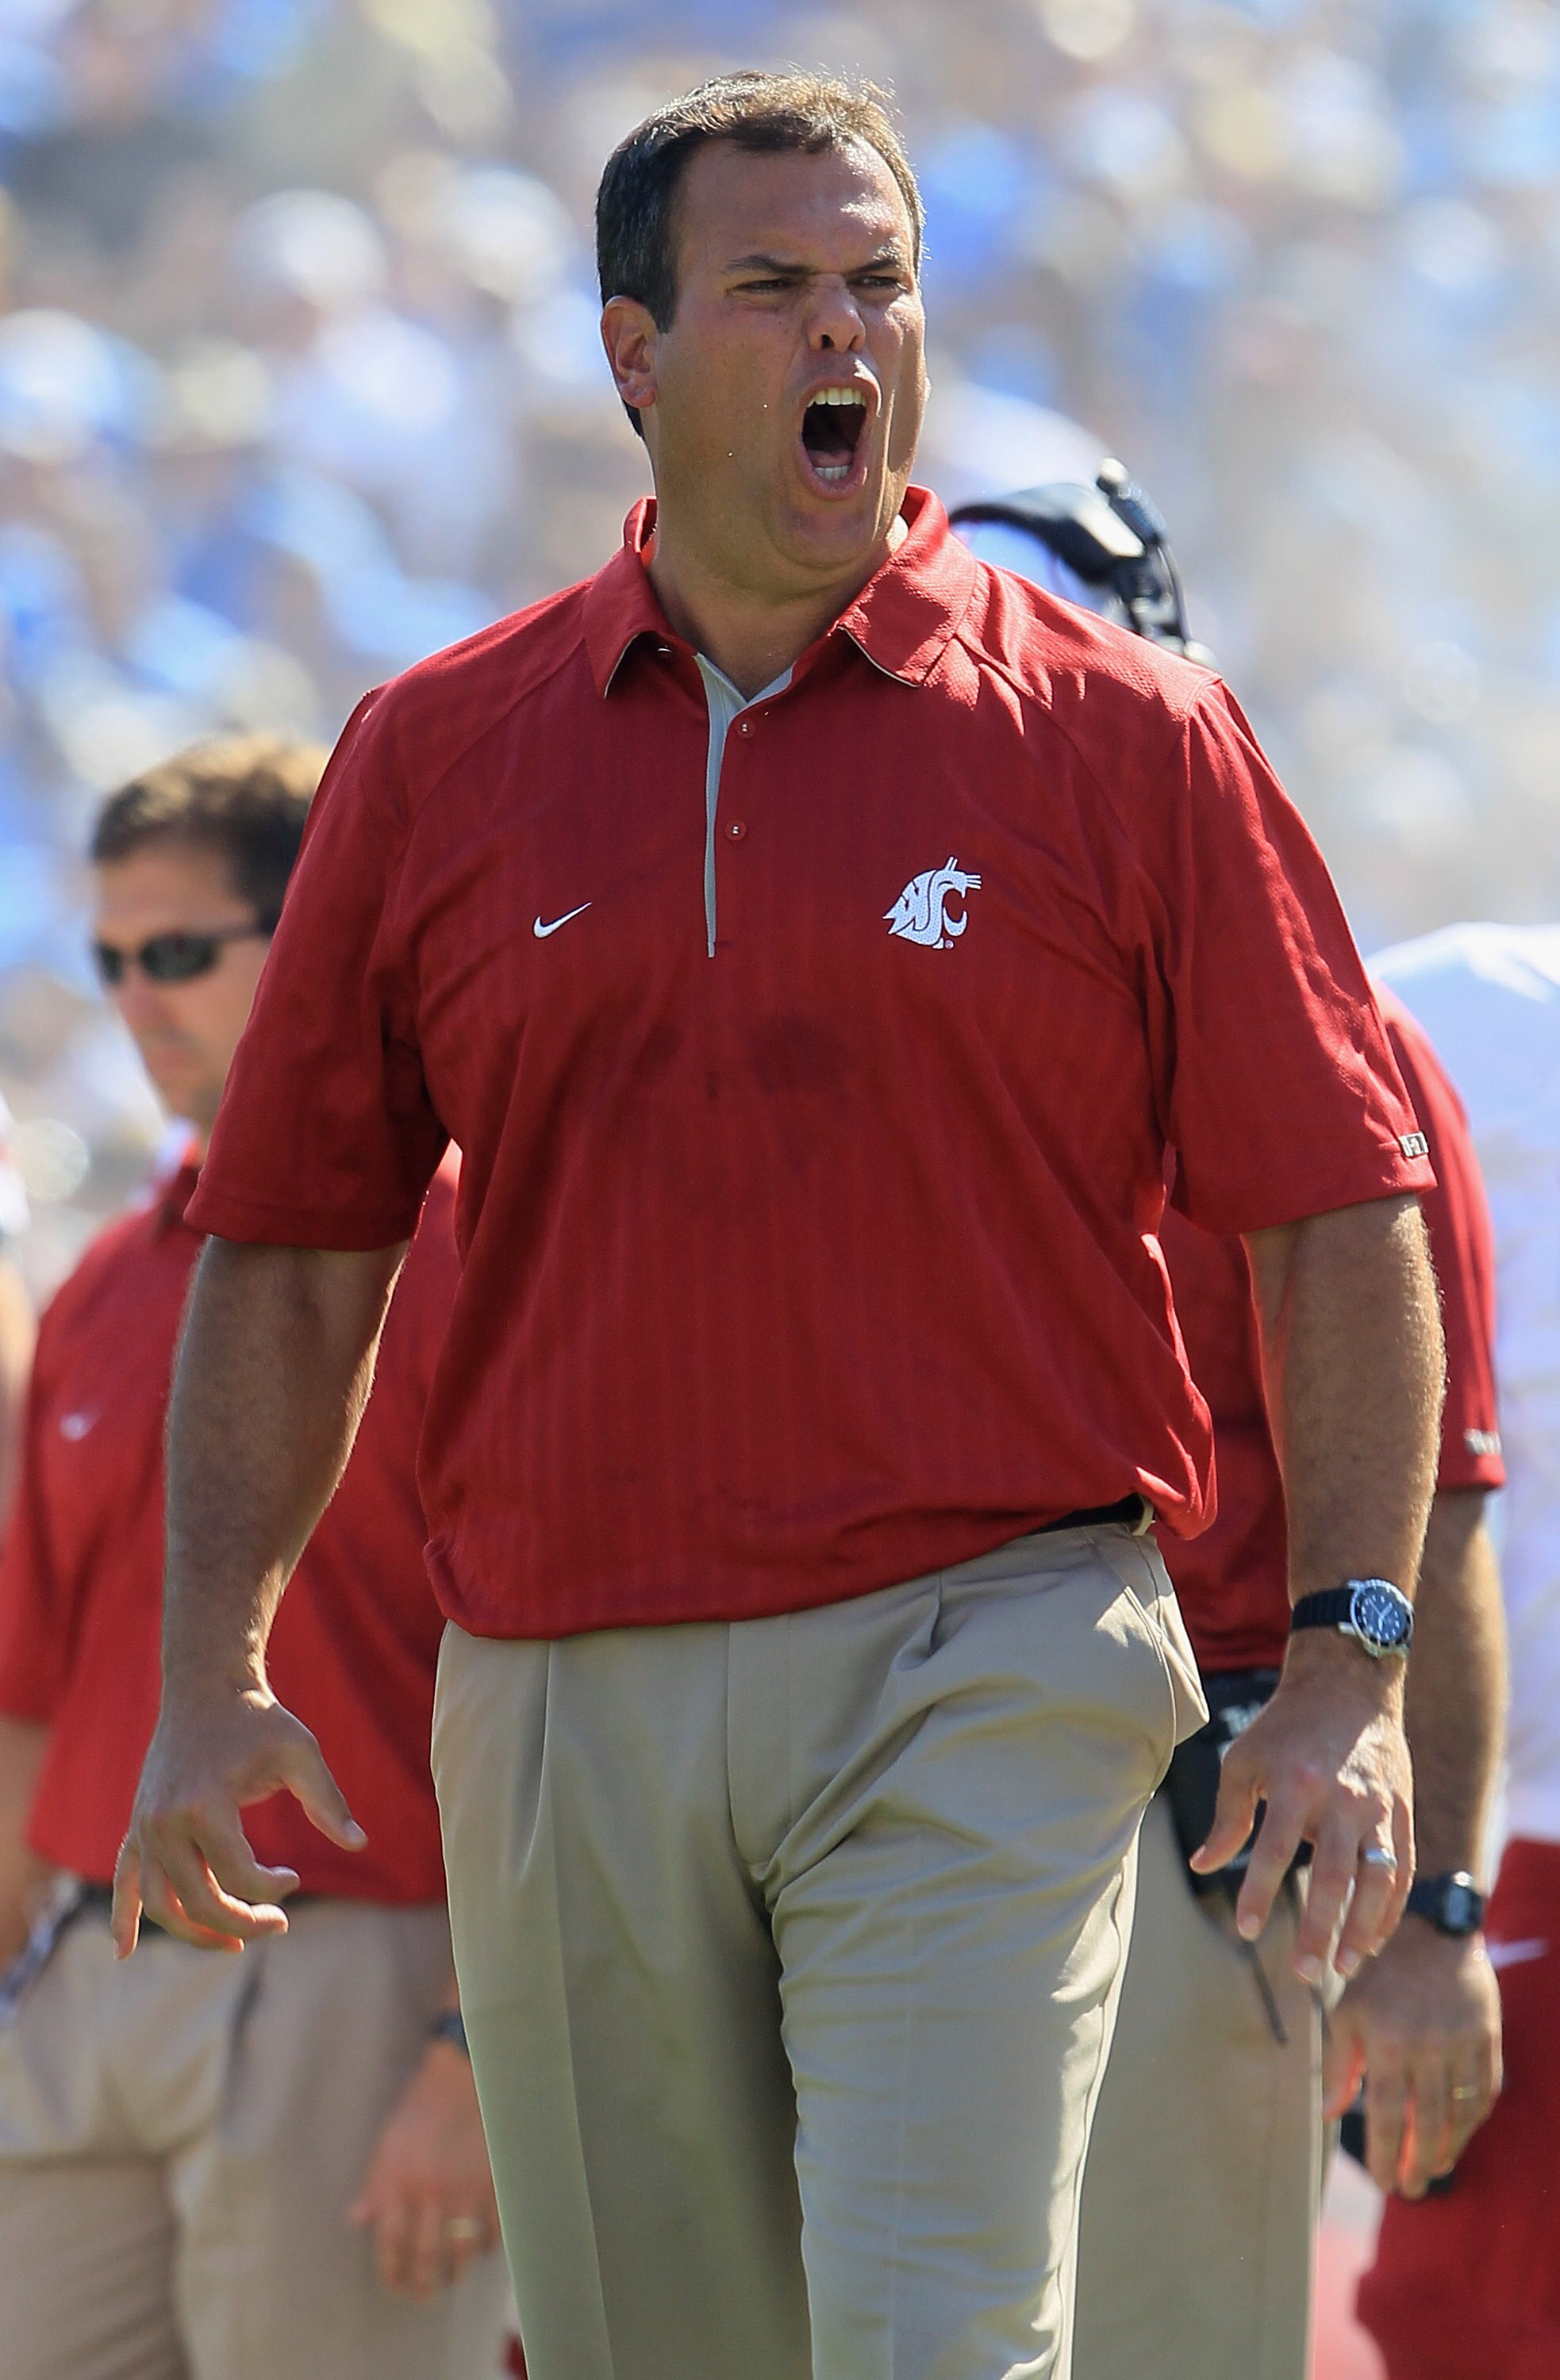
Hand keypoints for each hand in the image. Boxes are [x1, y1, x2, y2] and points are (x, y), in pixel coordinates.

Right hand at [112, 1678, 363, 1955]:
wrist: (206, 1687)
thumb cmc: (257, 1720)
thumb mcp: (300, 1752)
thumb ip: (328, 1801)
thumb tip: (360, 1844)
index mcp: (204, 1805)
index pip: (237, 1876)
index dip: (272, 1889)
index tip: (295, 1876)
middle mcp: (164, 1822)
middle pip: (198, 1901)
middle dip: (241, 1924)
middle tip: (279, 1924)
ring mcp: (145, 1826)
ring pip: (160, 1902)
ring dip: (194, 1933)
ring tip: (233, 1946)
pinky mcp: (137, 1825)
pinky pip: (124, 1880)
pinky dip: (123, 1918)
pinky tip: (125, 1952)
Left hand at [350, 2040, 500, 2296]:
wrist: (465, 2078)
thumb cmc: (422, 2108)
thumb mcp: (388, 2142)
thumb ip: (376, 2184)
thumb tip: (359, 2218)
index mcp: (401, 2181)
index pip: (392, 2244)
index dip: (392, 2273)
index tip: (394, 2285)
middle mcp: (432, 2192)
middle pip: (426, 2258)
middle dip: (422, 2285)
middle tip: (422, 2294)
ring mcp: (467, 2191)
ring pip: (461, 2253)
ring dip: (454, 2273)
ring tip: (450, 2278)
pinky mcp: (494, 2186)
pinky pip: (492, 2232)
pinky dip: (486, 2247)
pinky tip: (480, 2248)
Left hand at [1190, 1632, 1413, 1981]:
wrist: (1348, 1685)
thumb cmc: (1285, 1728)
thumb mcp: (1245, 1760)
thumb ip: (1228, 1818)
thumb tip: (1202, 1867)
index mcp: (1295, 1782)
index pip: (1274, 1848)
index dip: (1259, 1891)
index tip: (1248, 1930)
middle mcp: (1342, 1797)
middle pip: (1334, 1875)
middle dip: (1321, 1928)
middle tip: (1306, 1974)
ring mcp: (1378, 1807)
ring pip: (1379, 1879)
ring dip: (1363, 1928)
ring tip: (1343, 1966)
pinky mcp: (1403, 1813)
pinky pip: (1403, 1870)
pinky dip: (1390, 1909)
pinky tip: (1372, 1939)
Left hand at [1324, 1921, 1501, 2196]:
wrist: (1430, 1928)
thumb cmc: (1378, 1974)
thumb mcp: (1347, 2011)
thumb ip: (1339, 2065)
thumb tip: (1329, 2113)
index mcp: (1387, 2040)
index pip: (1389, 2115)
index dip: (1386, 2155)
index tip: (1382, 2182)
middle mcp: (1429, 2046)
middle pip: (1428, 2123)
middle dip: (1417, 2164)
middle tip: (1408, 2191)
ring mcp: (1463, 2042)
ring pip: (1460, 2113)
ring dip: (1448, 2150)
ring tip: (1432, 2171)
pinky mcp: (1488, 2036)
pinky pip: (1485, 2091)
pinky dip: (1473, 2121)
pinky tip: (1459, 2136)